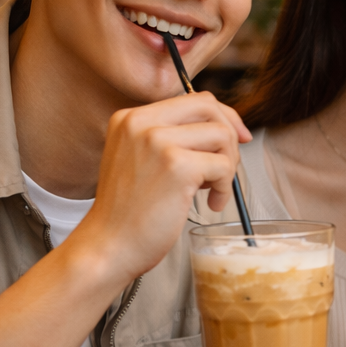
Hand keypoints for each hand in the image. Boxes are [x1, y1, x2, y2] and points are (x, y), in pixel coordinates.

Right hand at [68, 92, 249, 284]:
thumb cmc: (129, 213)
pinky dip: (225, 187)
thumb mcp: (142, 160)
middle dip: (230, 136)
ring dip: (228, 165)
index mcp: (130, 118)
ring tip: (211, 190)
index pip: (192, 99)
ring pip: (222, 135)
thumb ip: (172, 139)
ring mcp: (158, 142)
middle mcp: (140, 123)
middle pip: (209, 107)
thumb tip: (226, 128)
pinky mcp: (176, 166)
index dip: (222, 117)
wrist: (108, 246)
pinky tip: (210, 203)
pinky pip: (223, 166)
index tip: (236, 137)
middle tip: (227, 166)